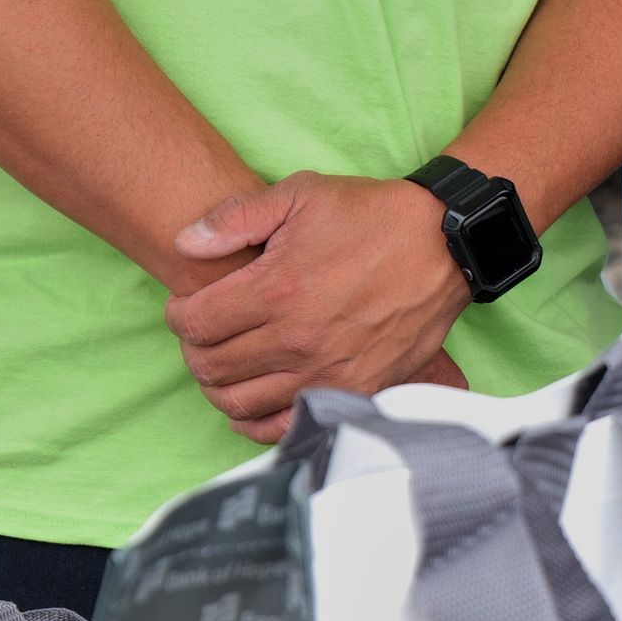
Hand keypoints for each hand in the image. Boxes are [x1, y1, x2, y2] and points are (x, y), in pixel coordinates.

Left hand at [165, 172, 467, 440]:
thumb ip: (236, 218)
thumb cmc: (371, 216)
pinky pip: (285, 426)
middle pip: (210, 367)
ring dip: (219, 384)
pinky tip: (254, 396)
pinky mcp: (353, 392)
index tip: (186, 305)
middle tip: (203, 332)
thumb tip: (183, 244)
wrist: (443, 245)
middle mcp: (297, 339)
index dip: (178, 314)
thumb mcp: (302, 193)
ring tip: (226, 361)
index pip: (194, 323)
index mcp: (277, 289)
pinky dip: (256, 420)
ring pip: (239, 403)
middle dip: (194, 348)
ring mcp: (326, 372)